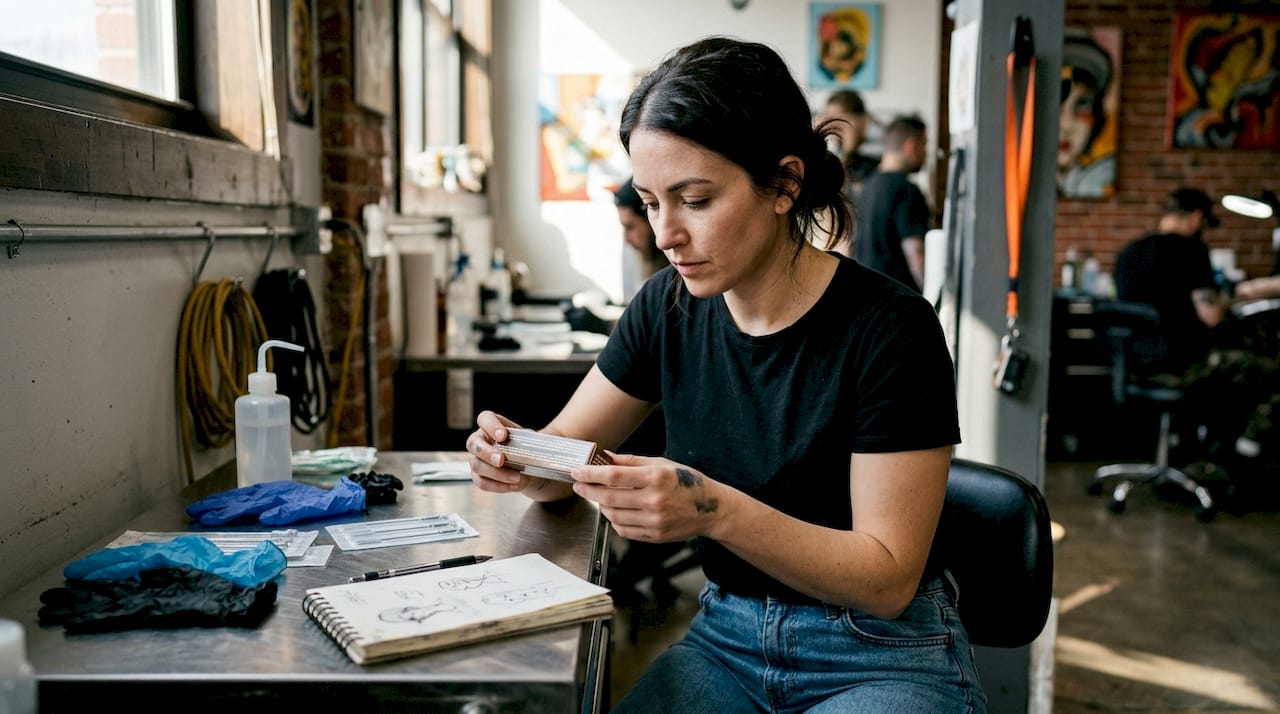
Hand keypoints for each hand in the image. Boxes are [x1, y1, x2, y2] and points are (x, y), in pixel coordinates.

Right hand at [465, 410, 531, 493]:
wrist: (528, 466)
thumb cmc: (525, 447)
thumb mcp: (528, 440)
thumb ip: (526, 442)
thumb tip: (531, 451)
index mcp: (489, 425)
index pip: (484, 419)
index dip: (491, 426)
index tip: (503, 435)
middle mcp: (478, 441)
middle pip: (473, 444)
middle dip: (487, 453)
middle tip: (501, 460)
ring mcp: (475, 459)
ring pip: (477, 466)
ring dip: (497, 473)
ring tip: (517, 477)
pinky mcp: (478, 477)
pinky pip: (483, 483)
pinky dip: (499, 486)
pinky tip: (514, 486)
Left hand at [570, 453, 727, 542]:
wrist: (712, 509)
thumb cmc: (687, 482)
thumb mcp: (662, 464)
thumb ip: (631, 461)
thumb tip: (605, 456)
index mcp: (656, 478)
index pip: (614, 476)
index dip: (591, 474)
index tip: (577, 472)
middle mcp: (654, 500)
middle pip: (609, 498)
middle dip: (589, 491)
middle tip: (579, 484)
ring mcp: (655, 521)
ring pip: (614, 516)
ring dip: (601, 506)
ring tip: (601, 497)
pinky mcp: (655, 536)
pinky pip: (624, 530)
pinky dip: (614, 520)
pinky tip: (617, 511)